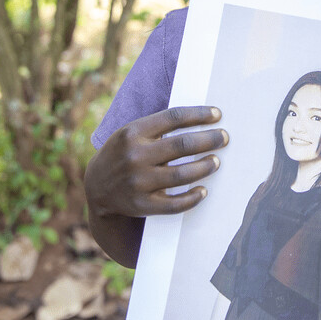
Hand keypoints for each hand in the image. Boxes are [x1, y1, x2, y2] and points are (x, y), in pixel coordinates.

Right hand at [85, 105, 228, 266]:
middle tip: (224, 137)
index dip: (199, 115)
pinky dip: (192, 197)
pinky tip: (203, 190)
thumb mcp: (130, 133)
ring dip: (205, 167)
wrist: (96, 187)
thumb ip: (156, 127)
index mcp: (133, 132)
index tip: (217, 114)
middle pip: (181, 145)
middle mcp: (135, 156)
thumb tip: (198, 119)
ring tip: (216, 161)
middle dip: (208, 140)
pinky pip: (174, 204)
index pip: (173, 118)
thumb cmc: (122, 153)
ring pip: (181, 174)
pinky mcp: (142, 205)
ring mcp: (138, 182)